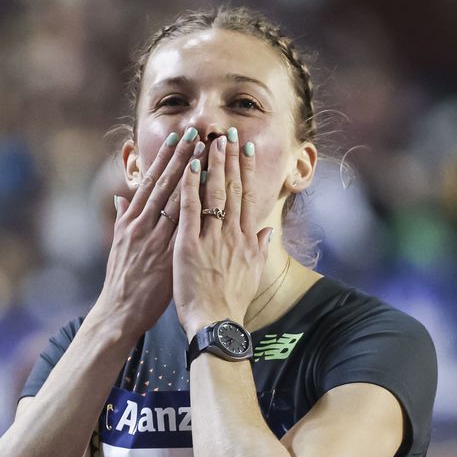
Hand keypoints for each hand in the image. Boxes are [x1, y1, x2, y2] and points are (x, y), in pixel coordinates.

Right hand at [93, 128, 201, 336]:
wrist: (120, 310)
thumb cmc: (123, 279)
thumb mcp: (120, 244)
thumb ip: (123, 218)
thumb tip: (120, 198)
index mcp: (131, 219)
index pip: (151, 181)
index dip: (166, 157)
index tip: (179, 137)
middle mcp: (141, 224)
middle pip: (165, 183)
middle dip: (182, 156)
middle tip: (197, 132)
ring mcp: (154, 238)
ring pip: (176, 199)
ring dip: (193, 174)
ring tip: (207, 152)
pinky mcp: (165, 255)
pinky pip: (184, 226)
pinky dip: (196, 207)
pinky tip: (208, 191)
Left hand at [173, 131, 271, 337]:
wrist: (216, 323)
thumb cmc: (231, 301)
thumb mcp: (252, 273)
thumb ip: (260, 248)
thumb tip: (268, 232)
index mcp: (245, 238)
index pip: (247, 195)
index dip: (246, 169)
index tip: (246, 148)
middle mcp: (231, 233)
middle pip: (233, 187)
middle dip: (231, 158)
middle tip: (229, 133)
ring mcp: (211, 237)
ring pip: (213, 193)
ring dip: (213, 164)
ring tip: (212, 140)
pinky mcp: (189, 244)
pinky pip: (189, 209)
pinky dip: (189, 186)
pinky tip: (188, 166)